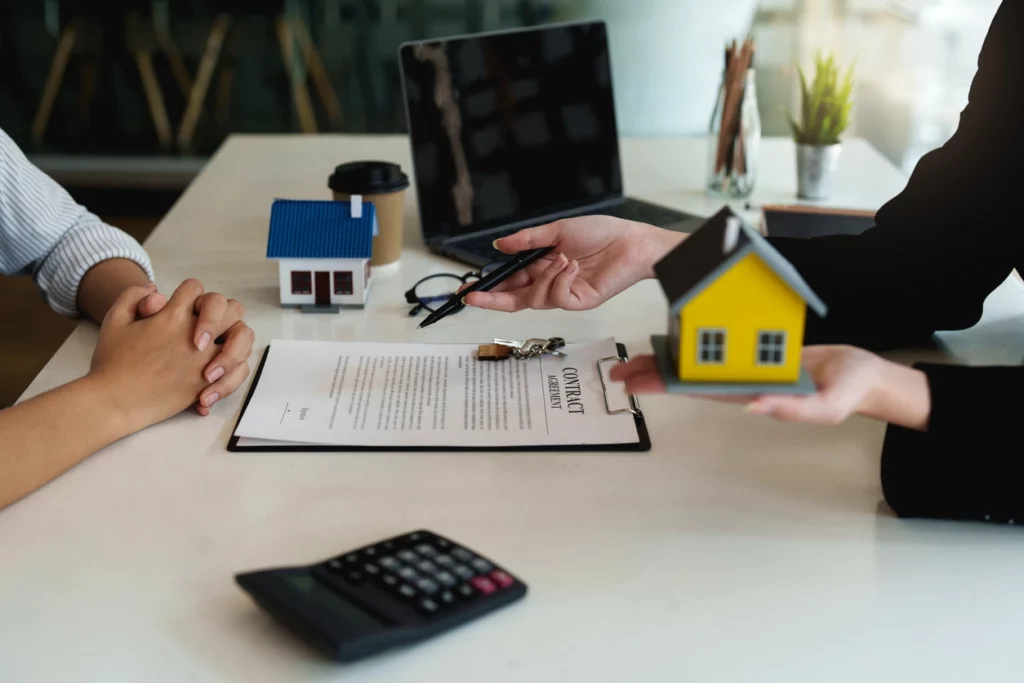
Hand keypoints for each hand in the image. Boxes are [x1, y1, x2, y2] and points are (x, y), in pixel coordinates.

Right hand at [89, 280, 251, 430]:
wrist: (114, 402)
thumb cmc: (112, 363)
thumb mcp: (114, 320)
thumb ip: (133, 297)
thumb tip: (155, 288)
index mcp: (171, 316)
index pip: (194, 288)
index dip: (187, 294)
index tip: (180, 306)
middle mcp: (193, 335)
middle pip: (228, 308)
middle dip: (219, 312)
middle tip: (205, 324)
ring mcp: (205, 359)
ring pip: (242, 336)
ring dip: (234, 338)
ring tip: (218, 347)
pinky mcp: (208, 382)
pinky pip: (239, 370)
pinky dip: (234, 369)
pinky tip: (215, 372)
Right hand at [463, 215, 684, 311]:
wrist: (630, 243)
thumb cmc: (601, 233)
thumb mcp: (558, 230)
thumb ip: (527, 240)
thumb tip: (499, 245)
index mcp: (541, 265)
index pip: (510, 282)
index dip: (489, 288)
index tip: (468, 291)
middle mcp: (549, 282)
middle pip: (514, 299)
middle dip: (492, 299)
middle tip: (472, 298)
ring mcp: (563, 293)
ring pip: (534, 298)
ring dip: (544, 277)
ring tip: (562, 258)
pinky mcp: (578, 301)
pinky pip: (557, 297)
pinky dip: (561, 280)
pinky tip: (573, 267)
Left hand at [609, 345, 931, 429]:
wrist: (864, 375)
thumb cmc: (849, 391)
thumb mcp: (830, 405)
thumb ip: (795, 409)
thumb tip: (756, 408)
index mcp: (753, 394)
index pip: (700, 390)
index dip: (667, 386)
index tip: (637, 382)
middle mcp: (743, 382)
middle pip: (688, 378)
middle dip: (653, 375)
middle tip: (618, 372)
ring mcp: (747, 368)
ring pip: (697, 364)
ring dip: (666, 361)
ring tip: (634, 359)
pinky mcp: (755, 352)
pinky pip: (718, 348)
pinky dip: (694, 343)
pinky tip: (675, 340)